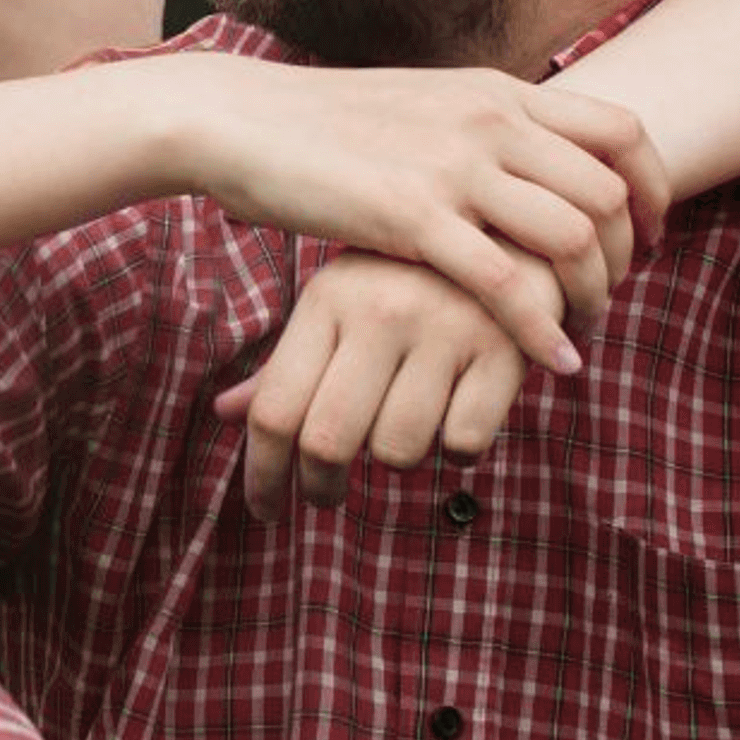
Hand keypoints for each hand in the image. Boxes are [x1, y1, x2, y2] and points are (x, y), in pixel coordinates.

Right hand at [185, 58, 669, 372]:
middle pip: (611, 192)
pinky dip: (543, 330)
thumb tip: (524, 160)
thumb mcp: (421, 103)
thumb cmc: (322, 124)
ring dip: (594, 295)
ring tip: (581, 329)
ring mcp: (452, 166)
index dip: (654, 189)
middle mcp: (488, 121)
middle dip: (628, 256)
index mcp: (496, 91)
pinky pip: (505, 283)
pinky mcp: (410, 216)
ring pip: (574, 237)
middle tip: (608, 295)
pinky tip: (556, 362)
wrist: (239, 119)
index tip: (649, 236)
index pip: (622, 130)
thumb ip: (480, 127)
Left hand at [211, 249, 529, 522]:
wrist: (516, 231)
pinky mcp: (504, 351)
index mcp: (329, 298)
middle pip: (328, 441)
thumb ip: (287, 364)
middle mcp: (381, 311)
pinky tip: (460, 411)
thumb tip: (223, 413)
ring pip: (397, 451)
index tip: (266, 509)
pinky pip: (462, 444)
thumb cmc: (408, 281)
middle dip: (320, 487)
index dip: (262, 474)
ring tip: (405, 426)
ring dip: (397, 459)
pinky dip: (458, 447)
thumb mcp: (341, 305)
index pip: (275, 409)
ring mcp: (445, 329)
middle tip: (325, 497)